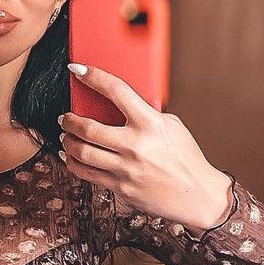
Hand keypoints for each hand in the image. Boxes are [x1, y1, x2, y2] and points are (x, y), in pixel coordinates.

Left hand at [59, 63, 233, 232]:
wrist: (197, 195)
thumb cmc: (186, 158)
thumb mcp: (171, 127)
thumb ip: (146, 115)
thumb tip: (118, 105)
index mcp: (150, 123)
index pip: (116, 91)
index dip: (93, 77)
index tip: (78, 69)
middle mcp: (136, 146)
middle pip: (88, 128)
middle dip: (70, 120)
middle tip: (65, 116)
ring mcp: (126, 169)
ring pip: (81, 152)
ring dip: (68, 141)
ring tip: (66, 135)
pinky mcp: (120, 188)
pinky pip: (86, 174)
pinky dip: (73, 162)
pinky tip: (71, 156)